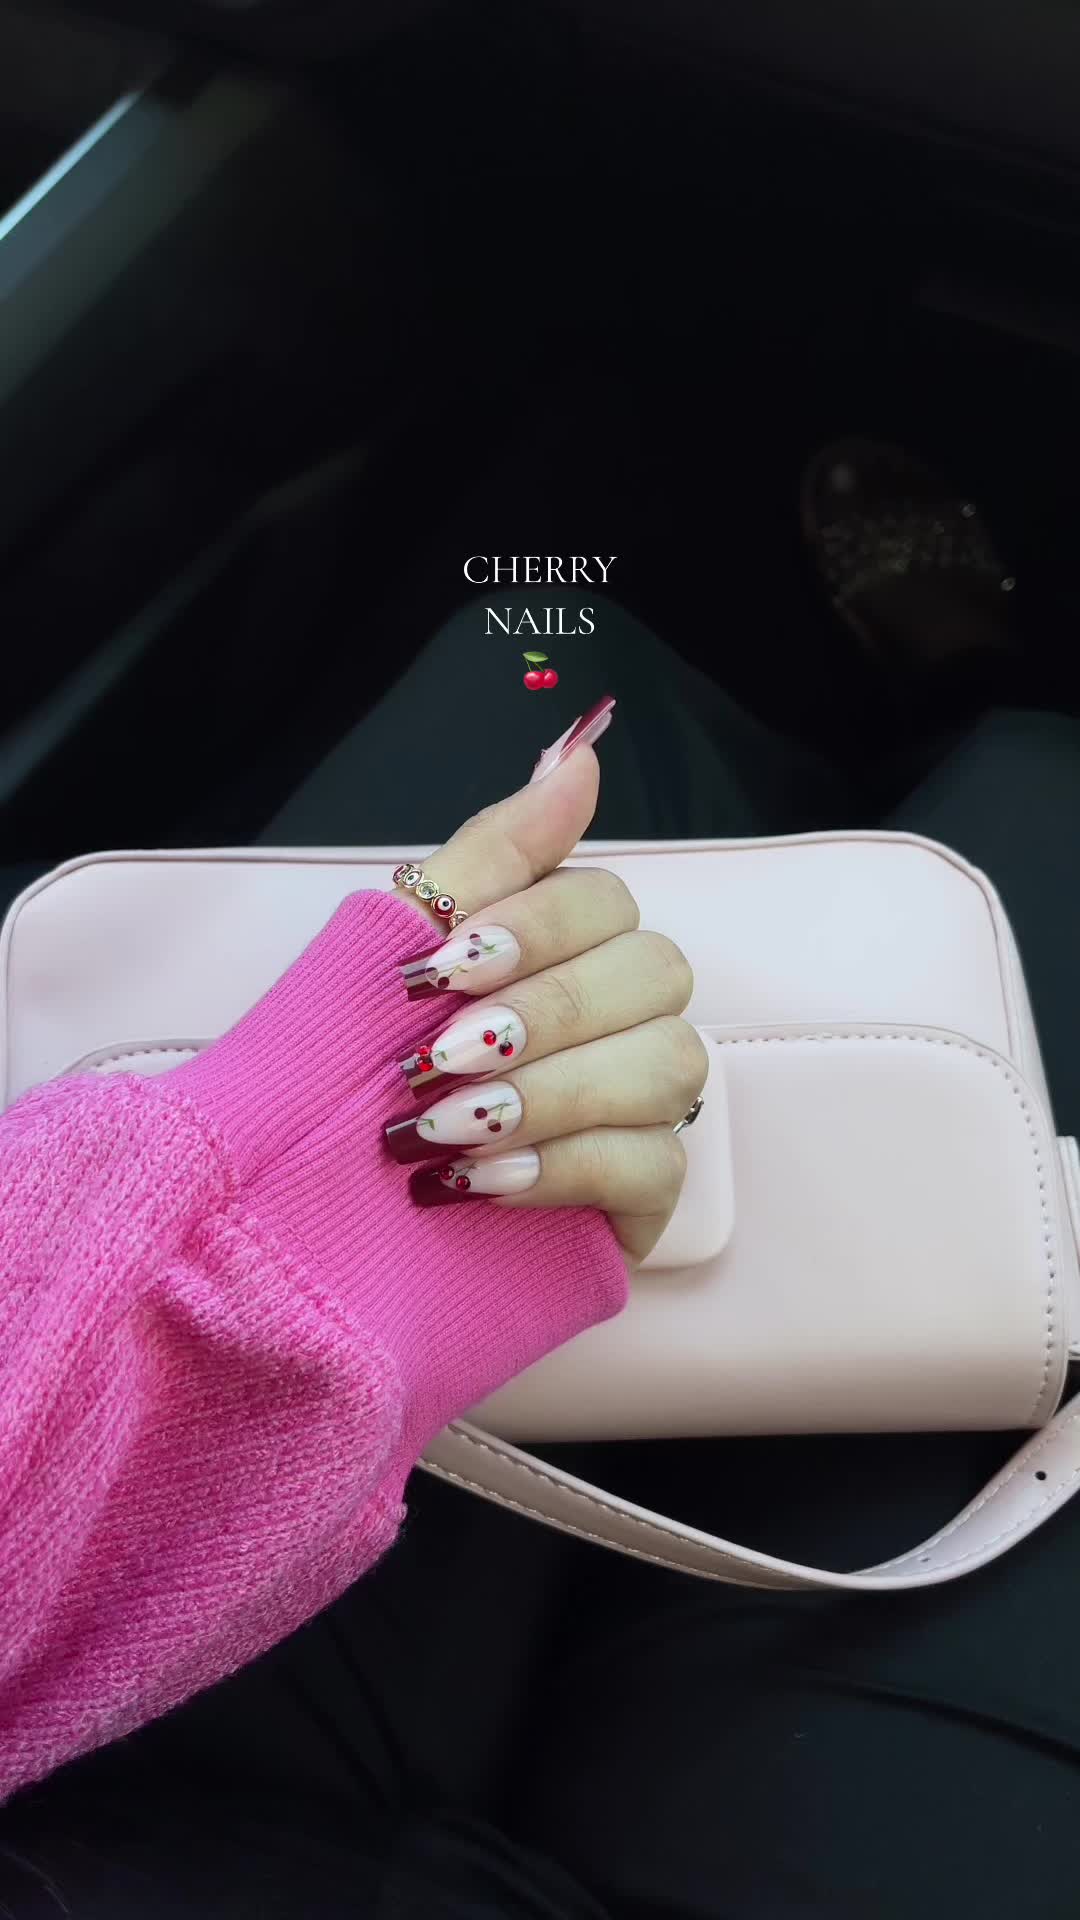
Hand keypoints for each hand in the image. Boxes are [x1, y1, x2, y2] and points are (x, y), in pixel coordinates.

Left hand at [386, 715, 705, 1266]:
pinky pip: (658, 1166)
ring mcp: (643, 1106)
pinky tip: (485, 1181)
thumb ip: (497, 851)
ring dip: (551, 1092)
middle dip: (540, 1014)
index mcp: (567, 946)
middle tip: (434, 1057)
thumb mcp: (400, 947)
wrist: (299, 1207)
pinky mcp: (644, 1195)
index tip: (436, 970)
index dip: (534, 928)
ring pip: (672, 1065)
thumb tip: (580, 754)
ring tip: (446, 1125)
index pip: (608, 900)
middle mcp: (622, 1015)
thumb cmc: (351, 1068)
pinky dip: (566, 1168)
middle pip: (656, 973)